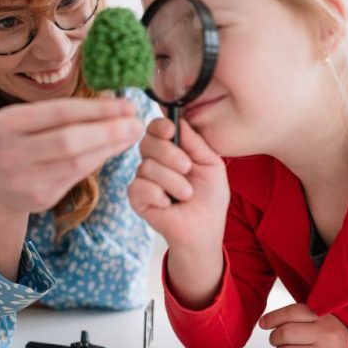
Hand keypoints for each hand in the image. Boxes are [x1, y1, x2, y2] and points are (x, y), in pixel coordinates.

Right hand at [0, 98, 143, 213]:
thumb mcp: (29, 123)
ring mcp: (23, 178)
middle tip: (136, 124)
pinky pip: (76, 177)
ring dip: (108, 147)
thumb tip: (118, 107)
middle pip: (68, 140)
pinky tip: (114, 150)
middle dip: (107, 131)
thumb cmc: (24, 145)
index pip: (59, 112)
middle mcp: (9, 151)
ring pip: (75, 162)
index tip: (127, 105)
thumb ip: (65, 114)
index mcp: (6, 123)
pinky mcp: (38, 197)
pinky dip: (98, 161)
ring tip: (131, 136)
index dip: (97, 109)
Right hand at [128, 118, 228, 249]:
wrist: (204, 229)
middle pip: (147, 142)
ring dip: (172, 181)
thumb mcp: (211, 163)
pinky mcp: (136, 198)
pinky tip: (167, 204)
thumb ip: (195, 141)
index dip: (160, 125)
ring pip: (146, 166)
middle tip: (187, 168)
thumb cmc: (210, 197)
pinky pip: (139, 186)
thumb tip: (178, 118)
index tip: (171, 130)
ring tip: (186, 195)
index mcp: (172, 149)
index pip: (156, 128)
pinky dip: (157, 194)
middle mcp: (154, 161)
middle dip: (169, 153)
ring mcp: (144, 179)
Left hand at [259, 303, 347, 347]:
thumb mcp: (324, 319)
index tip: (263, 324)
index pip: (292, 312)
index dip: (273, 318)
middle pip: (286, 333)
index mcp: (325, 317)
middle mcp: (326, 335)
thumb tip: (267, 320)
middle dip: (274, 338)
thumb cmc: (333, 338)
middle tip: (275, 341)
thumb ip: (301, 316)